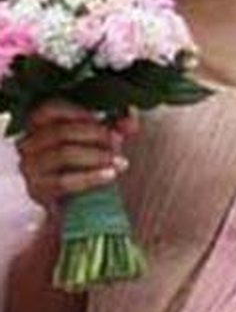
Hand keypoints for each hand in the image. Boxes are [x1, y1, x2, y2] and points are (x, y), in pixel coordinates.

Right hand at [15, 102, 138, 213]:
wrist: (74, 202)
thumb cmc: (85, 163)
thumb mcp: (101, 140)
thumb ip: (116, 126)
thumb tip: (130, 118)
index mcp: (40, 126)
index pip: (48, 109)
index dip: (77, 111)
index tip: (103, 117)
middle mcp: (29, 144)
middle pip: (61, 132)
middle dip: (95, 134)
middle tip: (118, 140)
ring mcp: (31, 168)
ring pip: (63, 154)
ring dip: (97, 155)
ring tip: (119, 160)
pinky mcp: (38, 190)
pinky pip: (65, 181)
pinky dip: (91, 176)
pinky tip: (110, 174)